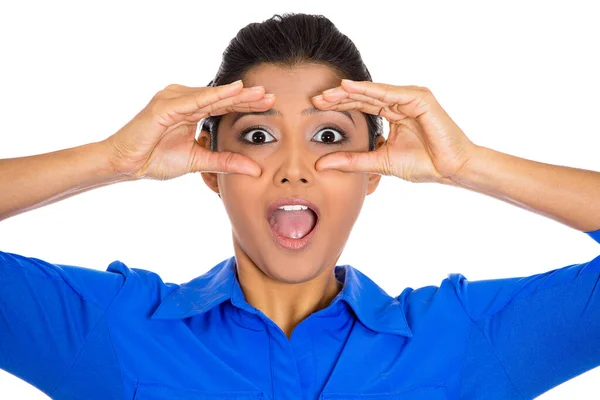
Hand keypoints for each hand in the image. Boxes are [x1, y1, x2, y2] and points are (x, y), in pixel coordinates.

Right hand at [102, 81, 273, 179]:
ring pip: (210, 96)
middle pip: (221, 98)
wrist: (126, 164)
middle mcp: (184, 100)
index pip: (223, 106)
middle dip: (246, 97)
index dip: (245, 105)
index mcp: (191, 111)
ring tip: (257, 92)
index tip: (269, 105)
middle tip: (271, 95)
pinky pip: (194, 101)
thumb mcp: (198, 161)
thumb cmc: (155, 159)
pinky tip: (232, 93)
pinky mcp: (164, 105)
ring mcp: (173, 100)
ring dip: (235, 94)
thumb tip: (255, 170)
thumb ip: (225, 162)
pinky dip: (213, 96)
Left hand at [311, 80, 477, 182]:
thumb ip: (352, 161)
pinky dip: (369, 90)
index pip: (361, 106)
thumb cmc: (422, 165)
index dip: (339, 106)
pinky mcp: (419, 98)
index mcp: (392, 113)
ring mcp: (410, 97)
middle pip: (364, 96)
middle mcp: (400, 102)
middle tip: (316, 98)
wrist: (449, 169)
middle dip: (339, 97)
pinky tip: (349, 88)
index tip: (315, 107)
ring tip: (328, 93)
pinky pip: (389, 93)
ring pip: (374, 92)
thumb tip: (321, 163)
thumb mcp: (378, 161)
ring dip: (349, 92)